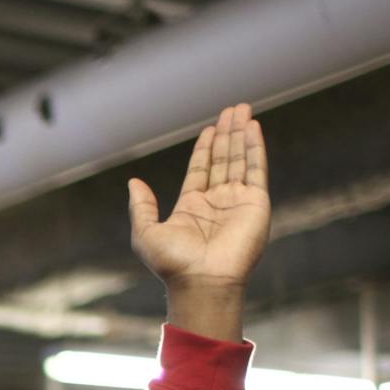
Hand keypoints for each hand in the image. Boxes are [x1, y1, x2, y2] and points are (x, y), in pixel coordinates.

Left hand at [128, 103, 269, 290]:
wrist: (201, 280)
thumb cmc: (172, 262)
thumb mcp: (146, 233)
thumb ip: (142, 206)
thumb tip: (134, 182)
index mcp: (192, 208)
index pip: (201, 170)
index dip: (205, 149)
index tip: (209, 128)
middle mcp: (216, 203)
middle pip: (223, 160)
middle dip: (227, 134)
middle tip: (231, 108)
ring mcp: (237, 202)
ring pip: (240, 160)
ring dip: (241, 134)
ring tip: (242, 109)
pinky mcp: (256, 203)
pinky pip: (256, 169)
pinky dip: (254, 147)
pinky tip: (252, 127)